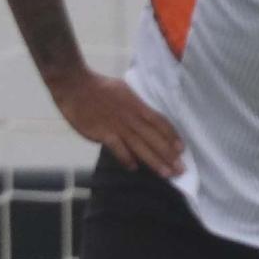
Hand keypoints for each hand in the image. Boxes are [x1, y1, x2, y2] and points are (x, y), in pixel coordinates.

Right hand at [51, 70, 182, 175]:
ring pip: (140, 145)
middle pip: (154, 138)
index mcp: (137, 106)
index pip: (160, 122)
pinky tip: (134, 168)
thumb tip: (146, 117)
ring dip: (154, 161)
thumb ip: (136, 106)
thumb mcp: (125, 91)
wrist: (75, 84)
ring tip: (167, 174)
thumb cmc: (100, 87)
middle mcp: (131, 117)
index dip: (172, 136)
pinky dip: (126, 158)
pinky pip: (117, 148)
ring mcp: (117, 125)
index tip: (183, 149)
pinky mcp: (102, 132)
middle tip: (181, 169)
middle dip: (169, 155)